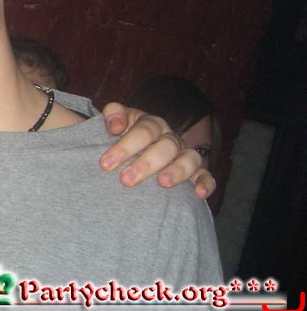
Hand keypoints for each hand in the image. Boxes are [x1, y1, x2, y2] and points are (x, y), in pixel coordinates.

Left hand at [99, 102, 215, 198]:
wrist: (128, 153)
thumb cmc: (115, 140)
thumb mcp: (108, 125)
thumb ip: (111, 116)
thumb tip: (115, 126)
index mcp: (148, 123)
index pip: (142, 130)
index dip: (125, 145)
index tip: (105, 163)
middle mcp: (168, 136)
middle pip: (165, 146)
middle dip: (146, 163)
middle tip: (125, 180)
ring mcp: (183, 154)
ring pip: (189, 158)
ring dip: (177, 170)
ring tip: (163, 183)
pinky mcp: (195, 172)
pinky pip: (206, 175)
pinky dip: (205, 183)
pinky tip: (199, 194)